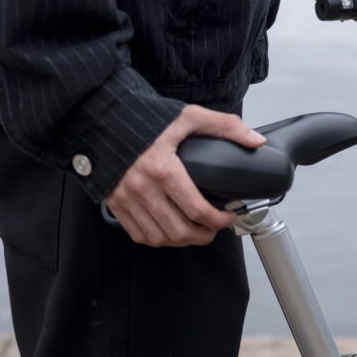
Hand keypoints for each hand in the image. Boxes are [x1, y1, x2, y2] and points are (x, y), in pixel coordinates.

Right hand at [104, 104, 264, 246]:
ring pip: (159, 237)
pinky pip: (138, 234)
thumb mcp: (188, 116)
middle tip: (214, 228)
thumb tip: (255, 141)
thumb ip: (225, 127)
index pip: (197, 210)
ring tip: (195, 231)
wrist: (101, 115)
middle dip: (204, 235)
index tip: (228, 215)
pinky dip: (157, 239)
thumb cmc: (143, 116)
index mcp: (162, 169)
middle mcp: (142, 188)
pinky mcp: (115, 203)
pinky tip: (170, 230)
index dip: (219, 220)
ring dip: (182, 241)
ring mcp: (126, 198)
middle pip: (180, 231)